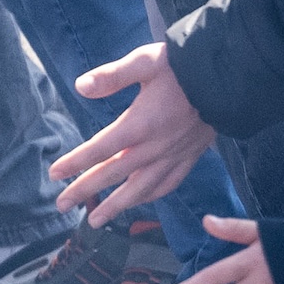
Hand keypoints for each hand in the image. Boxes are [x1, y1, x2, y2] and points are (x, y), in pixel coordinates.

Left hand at [48, 45, 215, 226]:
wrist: (229, 77)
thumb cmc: (182, 66)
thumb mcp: (144, 62)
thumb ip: (112, 76)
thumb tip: (80, 87)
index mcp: (140, 125)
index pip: (100, 149)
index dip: (75, 163)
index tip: (54, 174)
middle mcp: (156, 147)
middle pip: (114, 175)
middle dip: (85, 191)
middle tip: (61, 205)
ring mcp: (174, 156)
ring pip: (141, 189)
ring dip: (116, 206)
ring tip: (95, 221)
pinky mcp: (190, 157)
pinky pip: (168, 185)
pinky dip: (150, 197)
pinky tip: (139, 202)